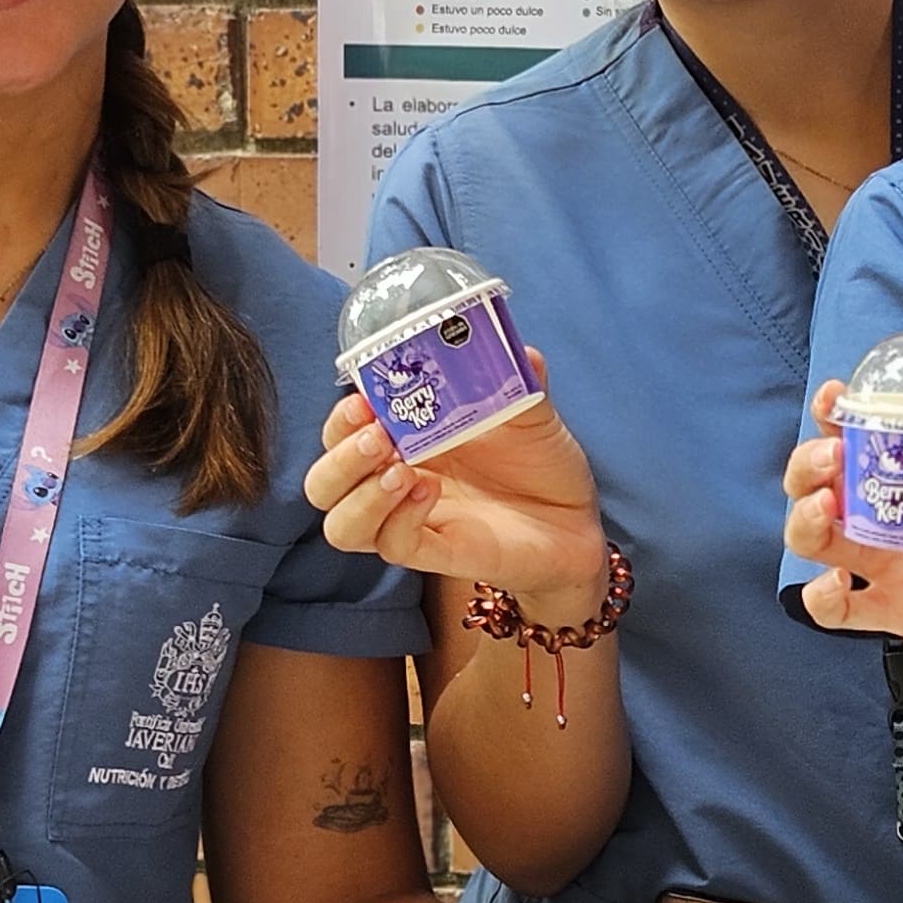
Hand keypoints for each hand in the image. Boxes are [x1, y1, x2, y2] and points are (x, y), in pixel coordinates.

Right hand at [305, 360, 610, 620]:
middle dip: (340, 458)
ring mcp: (413, 522)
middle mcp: (395, 484)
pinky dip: (401, 519)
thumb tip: (521, 349)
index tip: (363, 400)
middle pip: (324, 484)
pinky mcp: (439, 553)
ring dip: (360, 495)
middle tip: (377, 435)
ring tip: (400, 470)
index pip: (340, 435)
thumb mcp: (529, 410)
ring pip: (342, 527)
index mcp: (403, 442)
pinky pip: (394, 546)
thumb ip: (517, 378)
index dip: (340, 420)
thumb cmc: (540, 462)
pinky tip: (427, 492)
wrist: (578, 518)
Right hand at [782, 382, 902, 684]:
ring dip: (803, 520)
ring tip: (825, 510)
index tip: (834, 398)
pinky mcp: (894, 609)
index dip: (834, 413)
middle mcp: (893, 514)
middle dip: (808, 464)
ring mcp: (888, 563)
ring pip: (814, 539)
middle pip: (818, 482)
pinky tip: (837, 585)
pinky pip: (837, 609)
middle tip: (832, 457)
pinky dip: (822, 598)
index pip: (861, 434)